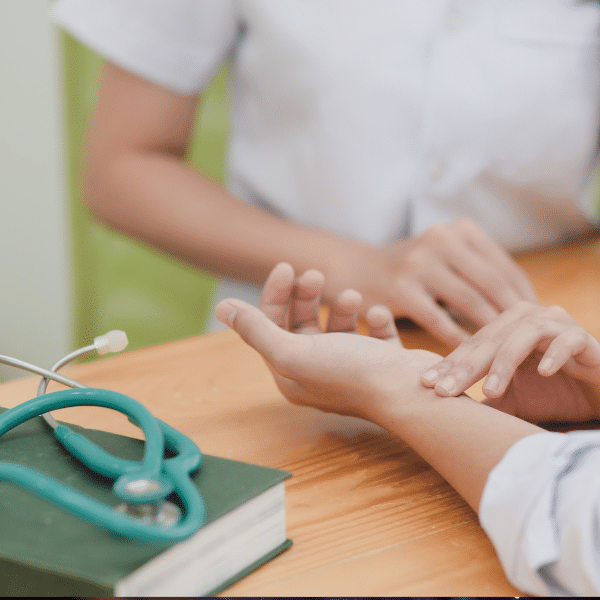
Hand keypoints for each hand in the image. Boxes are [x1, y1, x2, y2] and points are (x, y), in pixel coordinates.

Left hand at [215, 263, 440, 423]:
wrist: (412, 394)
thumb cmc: (351, 373)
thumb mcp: (293, 350)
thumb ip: (256, 329)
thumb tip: (222, 308)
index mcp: (292, 374)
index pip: (273, 328)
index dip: (275, 295)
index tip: (286, 267)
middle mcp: (319, 373)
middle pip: (303, 323)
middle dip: (307, 295)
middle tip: (315, 274)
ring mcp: (352, 369)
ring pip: (339, 327)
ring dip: (343, 306)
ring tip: (353, 297)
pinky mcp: (382, 364)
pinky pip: (374, 334)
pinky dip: (375, 320)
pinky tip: (380, 316)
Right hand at [326, 219, 537, 348]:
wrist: (357, 269)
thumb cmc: (412, 269)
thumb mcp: (446, 256)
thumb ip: (479, 271)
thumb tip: (525, 304)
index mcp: (459, 230)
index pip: (504, 266)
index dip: (525, 297)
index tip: (537, 323)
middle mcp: (441, 240)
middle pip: (492, 283)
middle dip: (514, 316)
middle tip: (528, 342)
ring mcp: (419, 262)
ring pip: (469, 301)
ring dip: (491, 330)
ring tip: (506, 352)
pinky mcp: (400, 288)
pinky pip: (438, 319)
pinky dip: (457, 339)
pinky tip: (470, 354)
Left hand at [421, 301, 599, 422]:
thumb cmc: (555, 394)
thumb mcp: (512, 401)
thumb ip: (483, 401)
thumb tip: (443, 415)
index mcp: (505, 330)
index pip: (471, 346)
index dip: (448, 365)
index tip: (425, 385)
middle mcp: (527, 320)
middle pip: (490, 340)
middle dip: (465, 366)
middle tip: (445, 390)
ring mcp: (557, 325)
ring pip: (524, 335)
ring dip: (505, 362)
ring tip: (489, 390)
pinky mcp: (585, 338)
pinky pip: (569, 339)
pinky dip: (555, 353)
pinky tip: (544, 373)